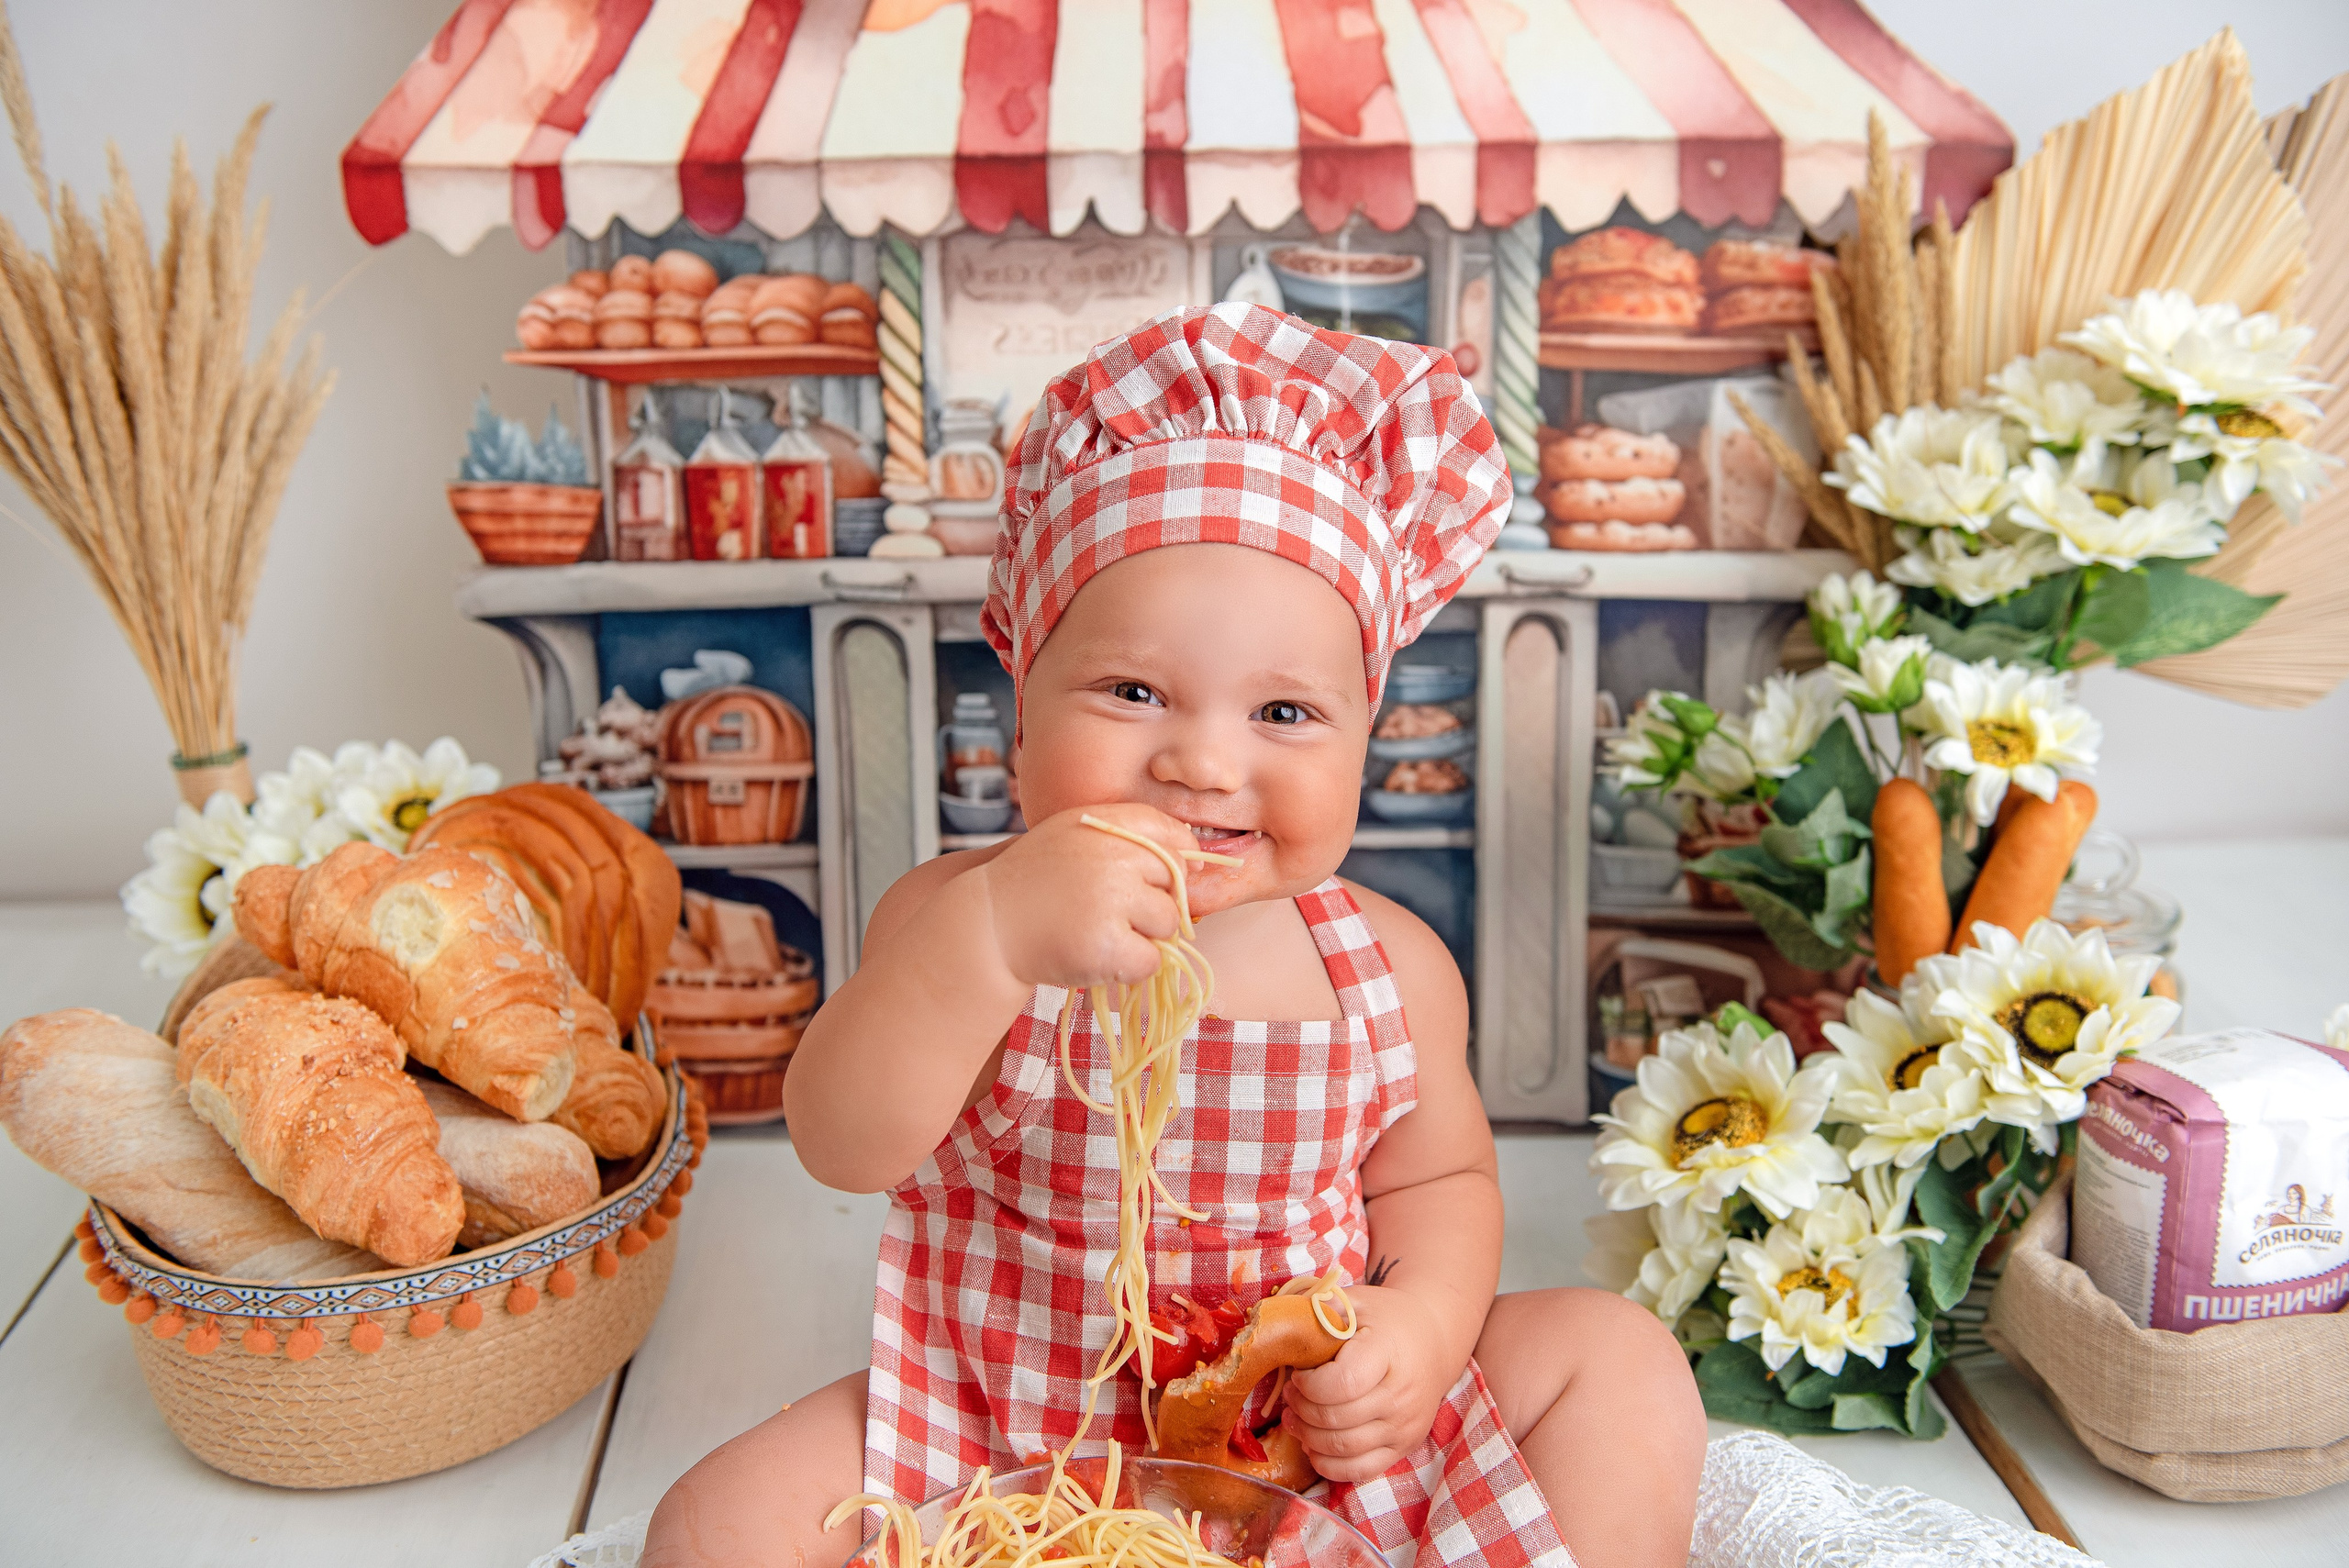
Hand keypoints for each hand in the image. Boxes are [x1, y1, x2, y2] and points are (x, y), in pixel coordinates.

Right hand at [972, 803, 1201, 990]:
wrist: (987, 926)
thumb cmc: (1035, 884)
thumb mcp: (1073, 837)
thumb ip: (1127, 837)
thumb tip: (1197, 861)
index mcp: (1103, 822)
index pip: (1171, 833)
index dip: (1178, 859)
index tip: (1161, 879)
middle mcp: (1112, 855)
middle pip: (1176, 882)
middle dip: (1152, 902)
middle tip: (1108, 912)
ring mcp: (1111, 899)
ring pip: (1168, 923)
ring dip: (1143, 936)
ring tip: (1099, 933)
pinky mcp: (1108, 944)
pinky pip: (1152, 960)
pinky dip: (1131, 967)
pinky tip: (1098, 957)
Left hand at [1281, 1285, 1456, 1482]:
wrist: (1433, 1340)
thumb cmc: (1386, 1320)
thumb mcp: (1356, 1302)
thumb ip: (1319, 1310)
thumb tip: (1282, 1324)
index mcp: (1388, 1353)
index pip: (1342, 1384)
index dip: (1308, 1385)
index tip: (1298, 1375)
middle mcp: (1401, 1395)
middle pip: (1337, 1420)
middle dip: (1301, 1410)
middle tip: (1290, 1395)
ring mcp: (1405, 1426)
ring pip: (1344, 1449)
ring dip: (1308, 1438)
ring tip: (1295, 1418)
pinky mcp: (1404, 1447)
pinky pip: (1360, 1471)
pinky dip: (1328, 1464)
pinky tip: (1313, 1444)